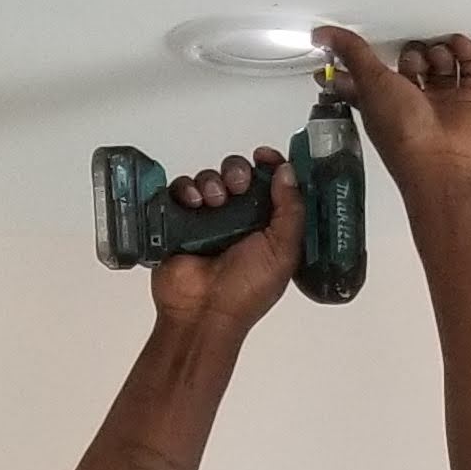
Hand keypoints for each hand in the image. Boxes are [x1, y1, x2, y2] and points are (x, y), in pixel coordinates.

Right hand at [148, 148, 300, 333]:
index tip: (264, 156)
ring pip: (209, 179)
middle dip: (237, 172)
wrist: (202, 313)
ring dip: (212, 182)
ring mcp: (207, 220)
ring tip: (213, 203)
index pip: (271, 185)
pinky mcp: (179, 222)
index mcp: (267, 226)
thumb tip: (287, 171)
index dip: (271, 165)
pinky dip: (186, 190)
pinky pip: (180, 192)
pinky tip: (194, 204)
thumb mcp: (283, 252)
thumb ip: (291, 210)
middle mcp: (238, 220)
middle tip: (237, 187)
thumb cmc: (247, 289)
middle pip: (238, 175)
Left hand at [319, 28, 470, 198]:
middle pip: (410, 64)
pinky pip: (470, 70)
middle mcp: (410, 103)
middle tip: (408, 50)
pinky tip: (458, 45)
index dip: (356, 59)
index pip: (365, 76)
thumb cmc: (405, 140)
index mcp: (380, 102)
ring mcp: (440, 103)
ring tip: (436, 53)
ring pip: (440, 63)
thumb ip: (350, 54)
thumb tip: (323, 35)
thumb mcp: (370, 84)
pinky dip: (466, 53)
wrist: (444, 167)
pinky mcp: (467, 104)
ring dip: (438, 50)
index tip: (347, 41)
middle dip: (410, 51)